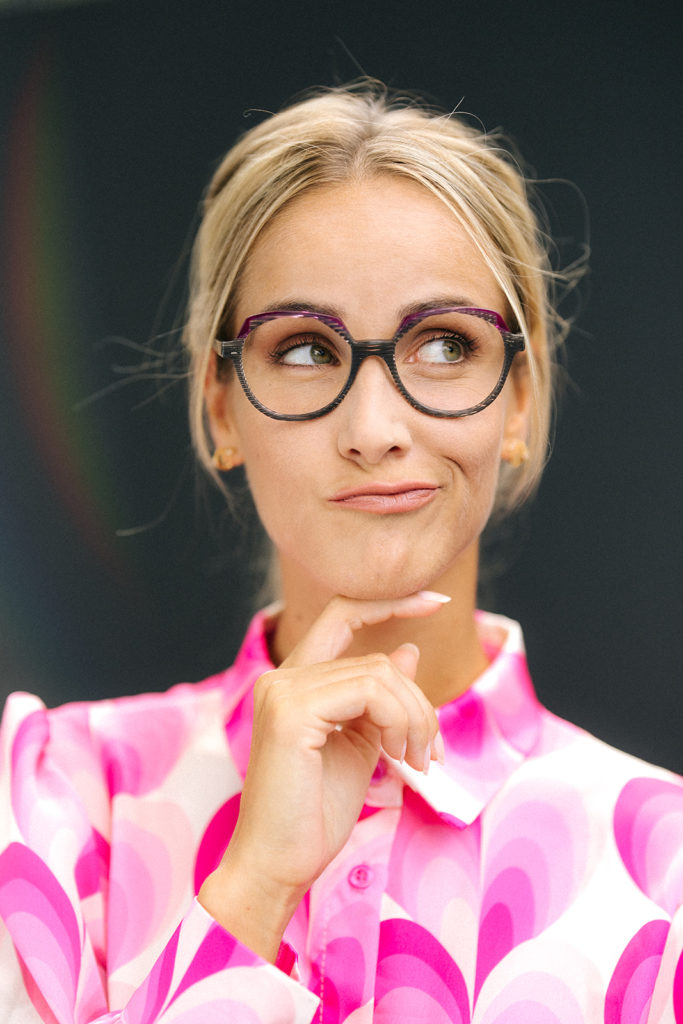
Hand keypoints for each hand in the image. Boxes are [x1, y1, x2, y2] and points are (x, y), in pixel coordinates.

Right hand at [198, 592, 446, 959]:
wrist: (277, 866)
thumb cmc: (313, 814)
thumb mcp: (361, 745)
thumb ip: (380, 698)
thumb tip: (408, 650)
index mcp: (294, 683)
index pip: (343, 615)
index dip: (391, 602)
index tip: (438, 600)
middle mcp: (281, 678)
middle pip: (377, 659)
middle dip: (419, 702)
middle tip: (429, 752)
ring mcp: (283, 692)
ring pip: (380, 674)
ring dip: (415, 719)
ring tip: (416, 762)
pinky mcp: (291, 712)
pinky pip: (371, 692)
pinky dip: (400, 722)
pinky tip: (400, 760)